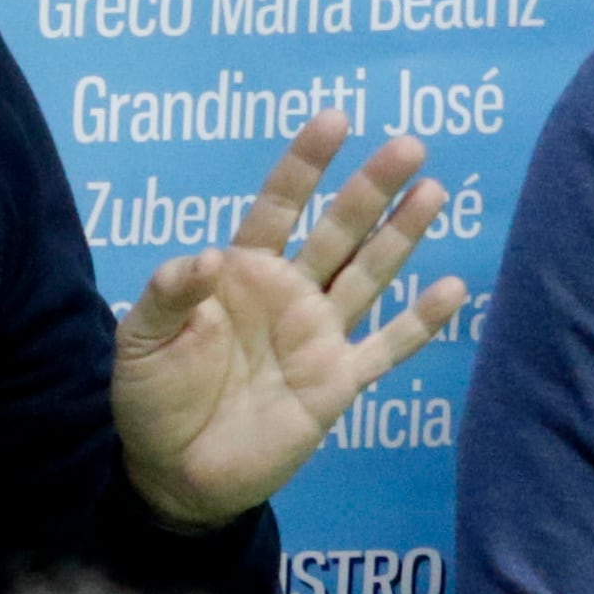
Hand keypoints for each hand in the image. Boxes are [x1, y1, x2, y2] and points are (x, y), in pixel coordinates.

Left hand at [112, 115, 470, 530]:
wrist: (174, 474)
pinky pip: (386, 347)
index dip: (305, 164)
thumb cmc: (153, 397)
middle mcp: (289, 294)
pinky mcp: (338, 382)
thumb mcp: (140, 338)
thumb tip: (209, 257)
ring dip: (401, 235)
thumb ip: (168, 292)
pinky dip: (419, 321)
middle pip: (338, 230)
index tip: (335, 120)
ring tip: (434, 190)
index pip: (279, 206)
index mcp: (241, 274)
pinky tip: (453, 288)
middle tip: (409, 145)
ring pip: (369, 275)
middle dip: (371, 188)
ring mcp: (318, 336)